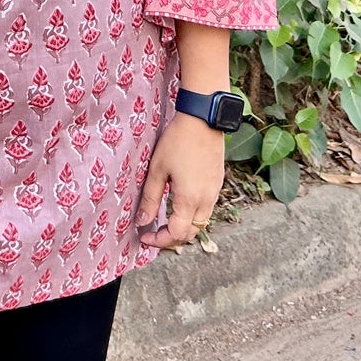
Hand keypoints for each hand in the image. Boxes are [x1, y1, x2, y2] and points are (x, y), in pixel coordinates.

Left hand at [135, 114, 224, 250]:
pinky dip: (193, 215)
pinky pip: (206, 208)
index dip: (160, 241)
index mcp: (190, 199)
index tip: (145, 237)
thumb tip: (143, 222)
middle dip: (172, 238)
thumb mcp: (157, 169)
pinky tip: (179, 205)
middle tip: (154, 233)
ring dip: (184, 227)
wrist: (202, 120)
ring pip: (201, 222)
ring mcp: (215, 191)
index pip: (177, 234)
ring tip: (165, 220)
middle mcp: (206, 200)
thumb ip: (150, 198)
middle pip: (191, 233)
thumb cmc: (177, 141)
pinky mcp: (218, 183)